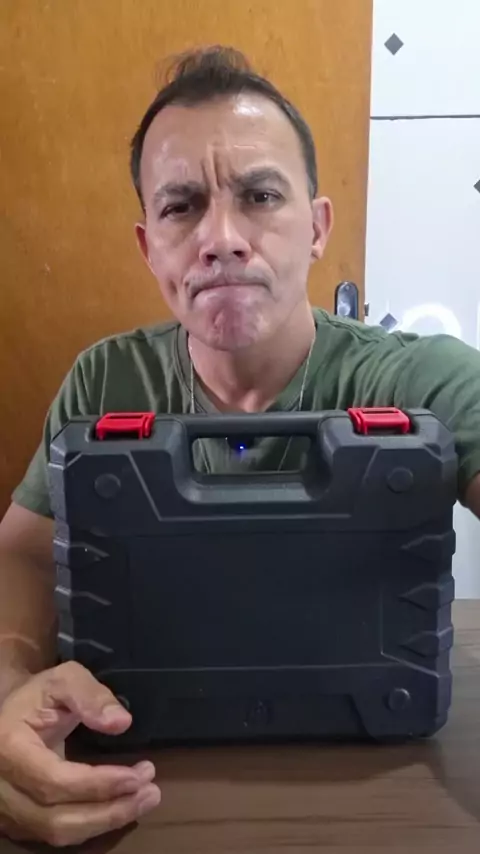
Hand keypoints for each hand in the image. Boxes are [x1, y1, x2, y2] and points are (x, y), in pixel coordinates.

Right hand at [0, 661, 160, 846]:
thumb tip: (121, 722)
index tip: (137, 775)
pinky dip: (93, 825)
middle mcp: (3, 787)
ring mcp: (8, 809)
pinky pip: (57, 833)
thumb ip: (91, 696)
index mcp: (10, 748)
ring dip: (106, 821)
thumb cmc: (38, 694)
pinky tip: (121, 807)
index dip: (97, 784)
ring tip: (144, 800)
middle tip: (151, 791)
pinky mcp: (19, 820)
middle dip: (109, 809)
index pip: (53, 780)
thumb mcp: (64, 679)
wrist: (11, 713)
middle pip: (56, 817)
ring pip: (57, 832)